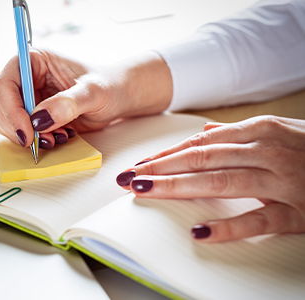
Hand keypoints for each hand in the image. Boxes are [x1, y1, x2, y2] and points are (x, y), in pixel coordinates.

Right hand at [0, 49, 171, 148]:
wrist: (116, 99)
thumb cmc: (107, 85)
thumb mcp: (93, 91)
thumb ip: (68, 103)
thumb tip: (41, 119)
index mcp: (33, 60)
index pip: (5, 83)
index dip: (11, 109)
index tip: (28, 131)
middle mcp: (24, 78)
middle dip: (18, 127)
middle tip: (42, 141)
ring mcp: (25, 99)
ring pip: (4, 121)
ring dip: (26, 136)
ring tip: (56, 139)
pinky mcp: (31, 117)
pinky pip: (18, 132)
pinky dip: (33, 141)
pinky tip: (56, 138)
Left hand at [116, 115, 304, 242]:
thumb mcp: (279, 132)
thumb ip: (239, 134)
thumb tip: (204, 133)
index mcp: (260, 130)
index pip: (200, 144)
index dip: (166, 155)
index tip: (139, 165)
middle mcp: (268, 150)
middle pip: (203, 159)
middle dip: (161, 169)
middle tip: (129, 179)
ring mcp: (284, 179)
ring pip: (222, 181)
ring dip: (179, 187)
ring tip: (146, 192)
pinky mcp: (300, 210)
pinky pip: (260, 218)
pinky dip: (230, 225)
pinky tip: (200, 232)